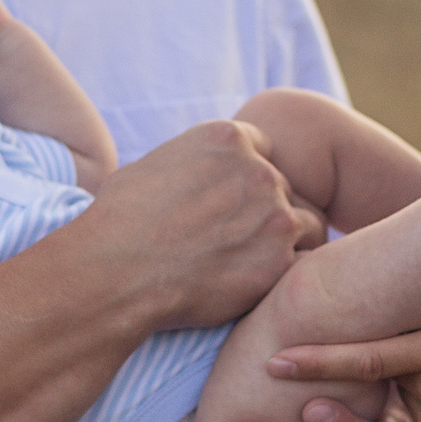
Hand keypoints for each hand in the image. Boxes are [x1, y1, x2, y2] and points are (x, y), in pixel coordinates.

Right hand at [73, 119, 322, 331]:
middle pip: (282, 186)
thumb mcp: (150, 166)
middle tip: (233, 238)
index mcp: (227, 138)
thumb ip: (188, 162)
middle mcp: (259, 171)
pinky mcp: (279, 260)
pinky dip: (282, 273)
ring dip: (282, 240)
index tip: (230, 200)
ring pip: (303, 222)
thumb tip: (190, 174)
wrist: (117, 271)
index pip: (263, 149)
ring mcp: (274, 215)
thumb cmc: (119, 221)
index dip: (246, 177)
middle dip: (263, 209)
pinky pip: (301, 263)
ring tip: (250, 262)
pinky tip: (254, 283)